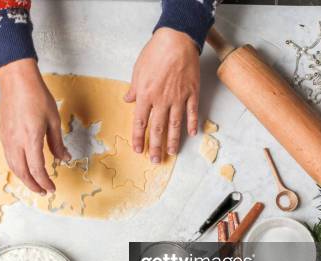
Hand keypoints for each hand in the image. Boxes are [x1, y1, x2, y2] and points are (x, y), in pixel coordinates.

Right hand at [0, 58, 70, 194]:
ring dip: (24, 178)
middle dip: (33, 185)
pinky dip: (17, 167)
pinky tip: (24, 168)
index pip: (36, 168)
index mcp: (30, 138)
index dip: (44, 182)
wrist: (15, 79)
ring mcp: (6, 138)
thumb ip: (57, 143)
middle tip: (43, 192)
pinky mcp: (3, 134)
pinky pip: (9, 157)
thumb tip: (65, 159)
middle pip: (22, 172)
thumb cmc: (36, 95)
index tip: (52, 188)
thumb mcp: (53, 119)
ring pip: (13, 166)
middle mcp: (15, 141)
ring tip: (35, 184)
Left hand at [125, 28, 199, 161]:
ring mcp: (178, 97)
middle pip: (157, 128)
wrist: (177, 40)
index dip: (139, 138)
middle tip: (154, 160)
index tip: (138, 150)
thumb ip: (134, 88)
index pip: (140, 122)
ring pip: (175, 124)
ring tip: (172, 153)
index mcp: (146, 95)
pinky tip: (191, 134)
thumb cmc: (155, 53)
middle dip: (155, 146)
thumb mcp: (138, 70)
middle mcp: (161, 100)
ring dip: (173, 140)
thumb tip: (128, 99)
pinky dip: (192, 123)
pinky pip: (192, 112)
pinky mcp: (192, 92)